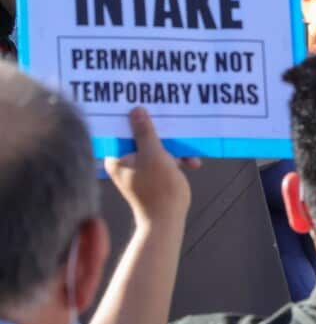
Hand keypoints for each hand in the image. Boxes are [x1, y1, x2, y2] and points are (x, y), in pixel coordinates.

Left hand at [104, 107, 200, 227]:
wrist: (167, 220)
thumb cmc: (158, 188)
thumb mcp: (154, 155)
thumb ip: (144, 132)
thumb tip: (136, 110)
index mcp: (117, 157)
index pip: (120, 130)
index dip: (132, 116)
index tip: (144, 103)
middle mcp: (125, 161)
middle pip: (141, 136)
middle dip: (161, 132)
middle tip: (173, 121)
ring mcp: (139, 168)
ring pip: (156, 147)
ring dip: (174, 148)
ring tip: (189, 154)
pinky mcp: (153, 173)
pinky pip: (164, 158)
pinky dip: (177, 158)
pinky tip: (191, 162)